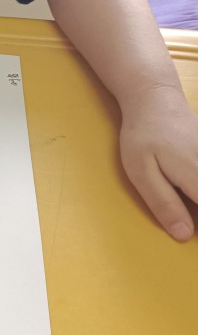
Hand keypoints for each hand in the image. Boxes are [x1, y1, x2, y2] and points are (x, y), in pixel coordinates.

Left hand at [119, 87, 197, 240]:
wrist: (156, 99)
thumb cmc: (143, 135)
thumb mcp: (141, 171)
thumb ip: (164, 204)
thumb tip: (185, 236)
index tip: (190, 233)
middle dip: (196, 213)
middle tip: (181, 205)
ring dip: (195, 199)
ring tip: (182, 197)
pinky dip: (195, 188)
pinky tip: (187, 187)